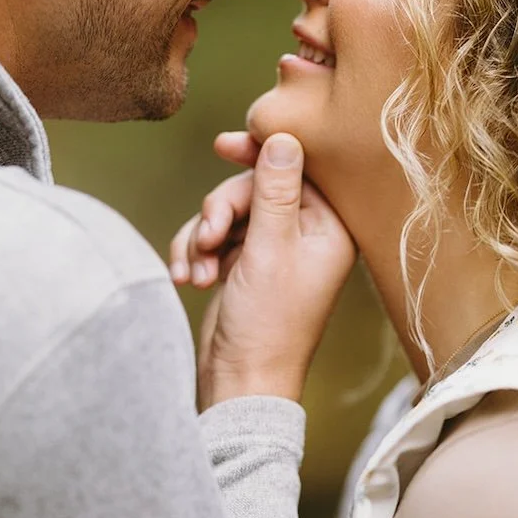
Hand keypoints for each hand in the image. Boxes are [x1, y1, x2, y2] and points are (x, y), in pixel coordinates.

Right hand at [170, 132, 355, 405]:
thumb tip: (286, 136)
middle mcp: (305, 235)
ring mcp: (272, 249)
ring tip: (197, 271)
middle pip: (255, 187)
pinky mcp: (243, 263)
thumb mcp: (270, 249)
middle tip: (209, 237)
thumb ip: (275, 190)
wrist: (240, 382)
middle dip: (222, 210)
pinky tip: (188, 279)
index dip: (261, 154)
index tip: (224, 145)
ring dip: (204, 235)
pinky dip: (196, 252)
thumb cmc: (268, 324)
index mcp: (330, 228)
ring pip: (227, 210)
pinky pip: (213, 235)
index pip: (298, 170)